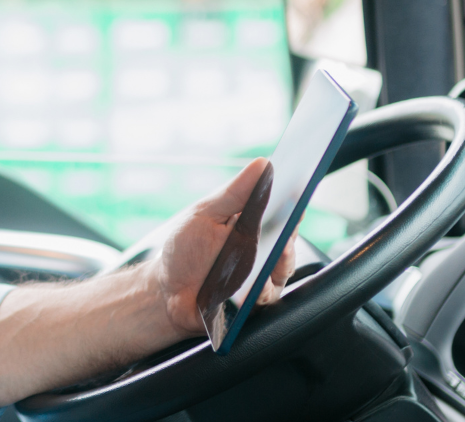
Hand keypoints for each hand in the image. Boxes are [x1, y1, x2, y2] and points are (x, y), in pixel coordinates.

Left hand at [149, 158, 295, 336]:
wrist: (165, 294)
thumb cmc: (184, 250)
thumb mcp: (205, 215)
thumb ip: (234, 193)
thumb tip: (262, 163)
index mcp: (252, 223)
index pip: (282, 209)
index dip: (293, 200)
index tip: (299, 190)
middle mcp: (263, 249)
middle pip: (289, 238)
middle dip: (290, 231)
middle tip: (288, 225)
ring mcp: (262, 277)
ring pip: (284, 268)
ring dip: (281, 261)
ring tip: (275, 254)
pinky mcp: (255, 302)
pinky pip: (268, 296)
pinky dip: (262, 290)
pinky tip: (253, 286)